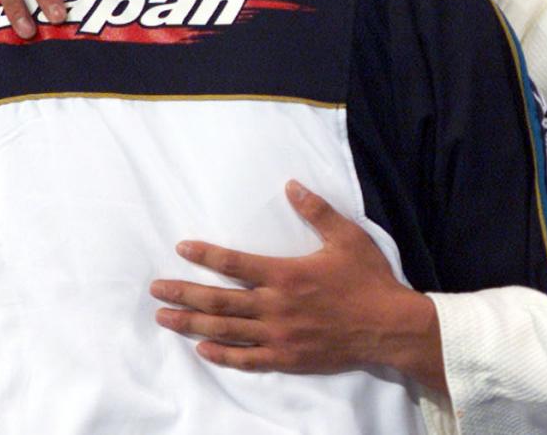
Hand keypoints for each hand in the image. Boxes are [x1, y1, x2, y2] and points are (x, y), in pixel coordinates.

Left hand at [150, 181, 443, 389]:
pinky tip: (202, 349)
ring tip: (164, 318)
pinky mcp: (288, 358)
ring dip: (192, 324)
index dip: (204, 256)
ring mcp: (280, 336)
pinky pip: (247, 360)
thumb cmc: (369, 279)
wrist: (390, 327)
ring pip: (226, 331)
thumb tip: (290, 185)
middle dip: (183, 293)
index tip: (181, 249)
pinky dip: (222, 355)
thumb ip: (316, 211)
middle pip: (219, 301)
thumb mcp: (346, 237)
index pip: (234, 264)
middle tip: (155, 289)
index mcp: (285, 275)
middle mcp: (276, 307)